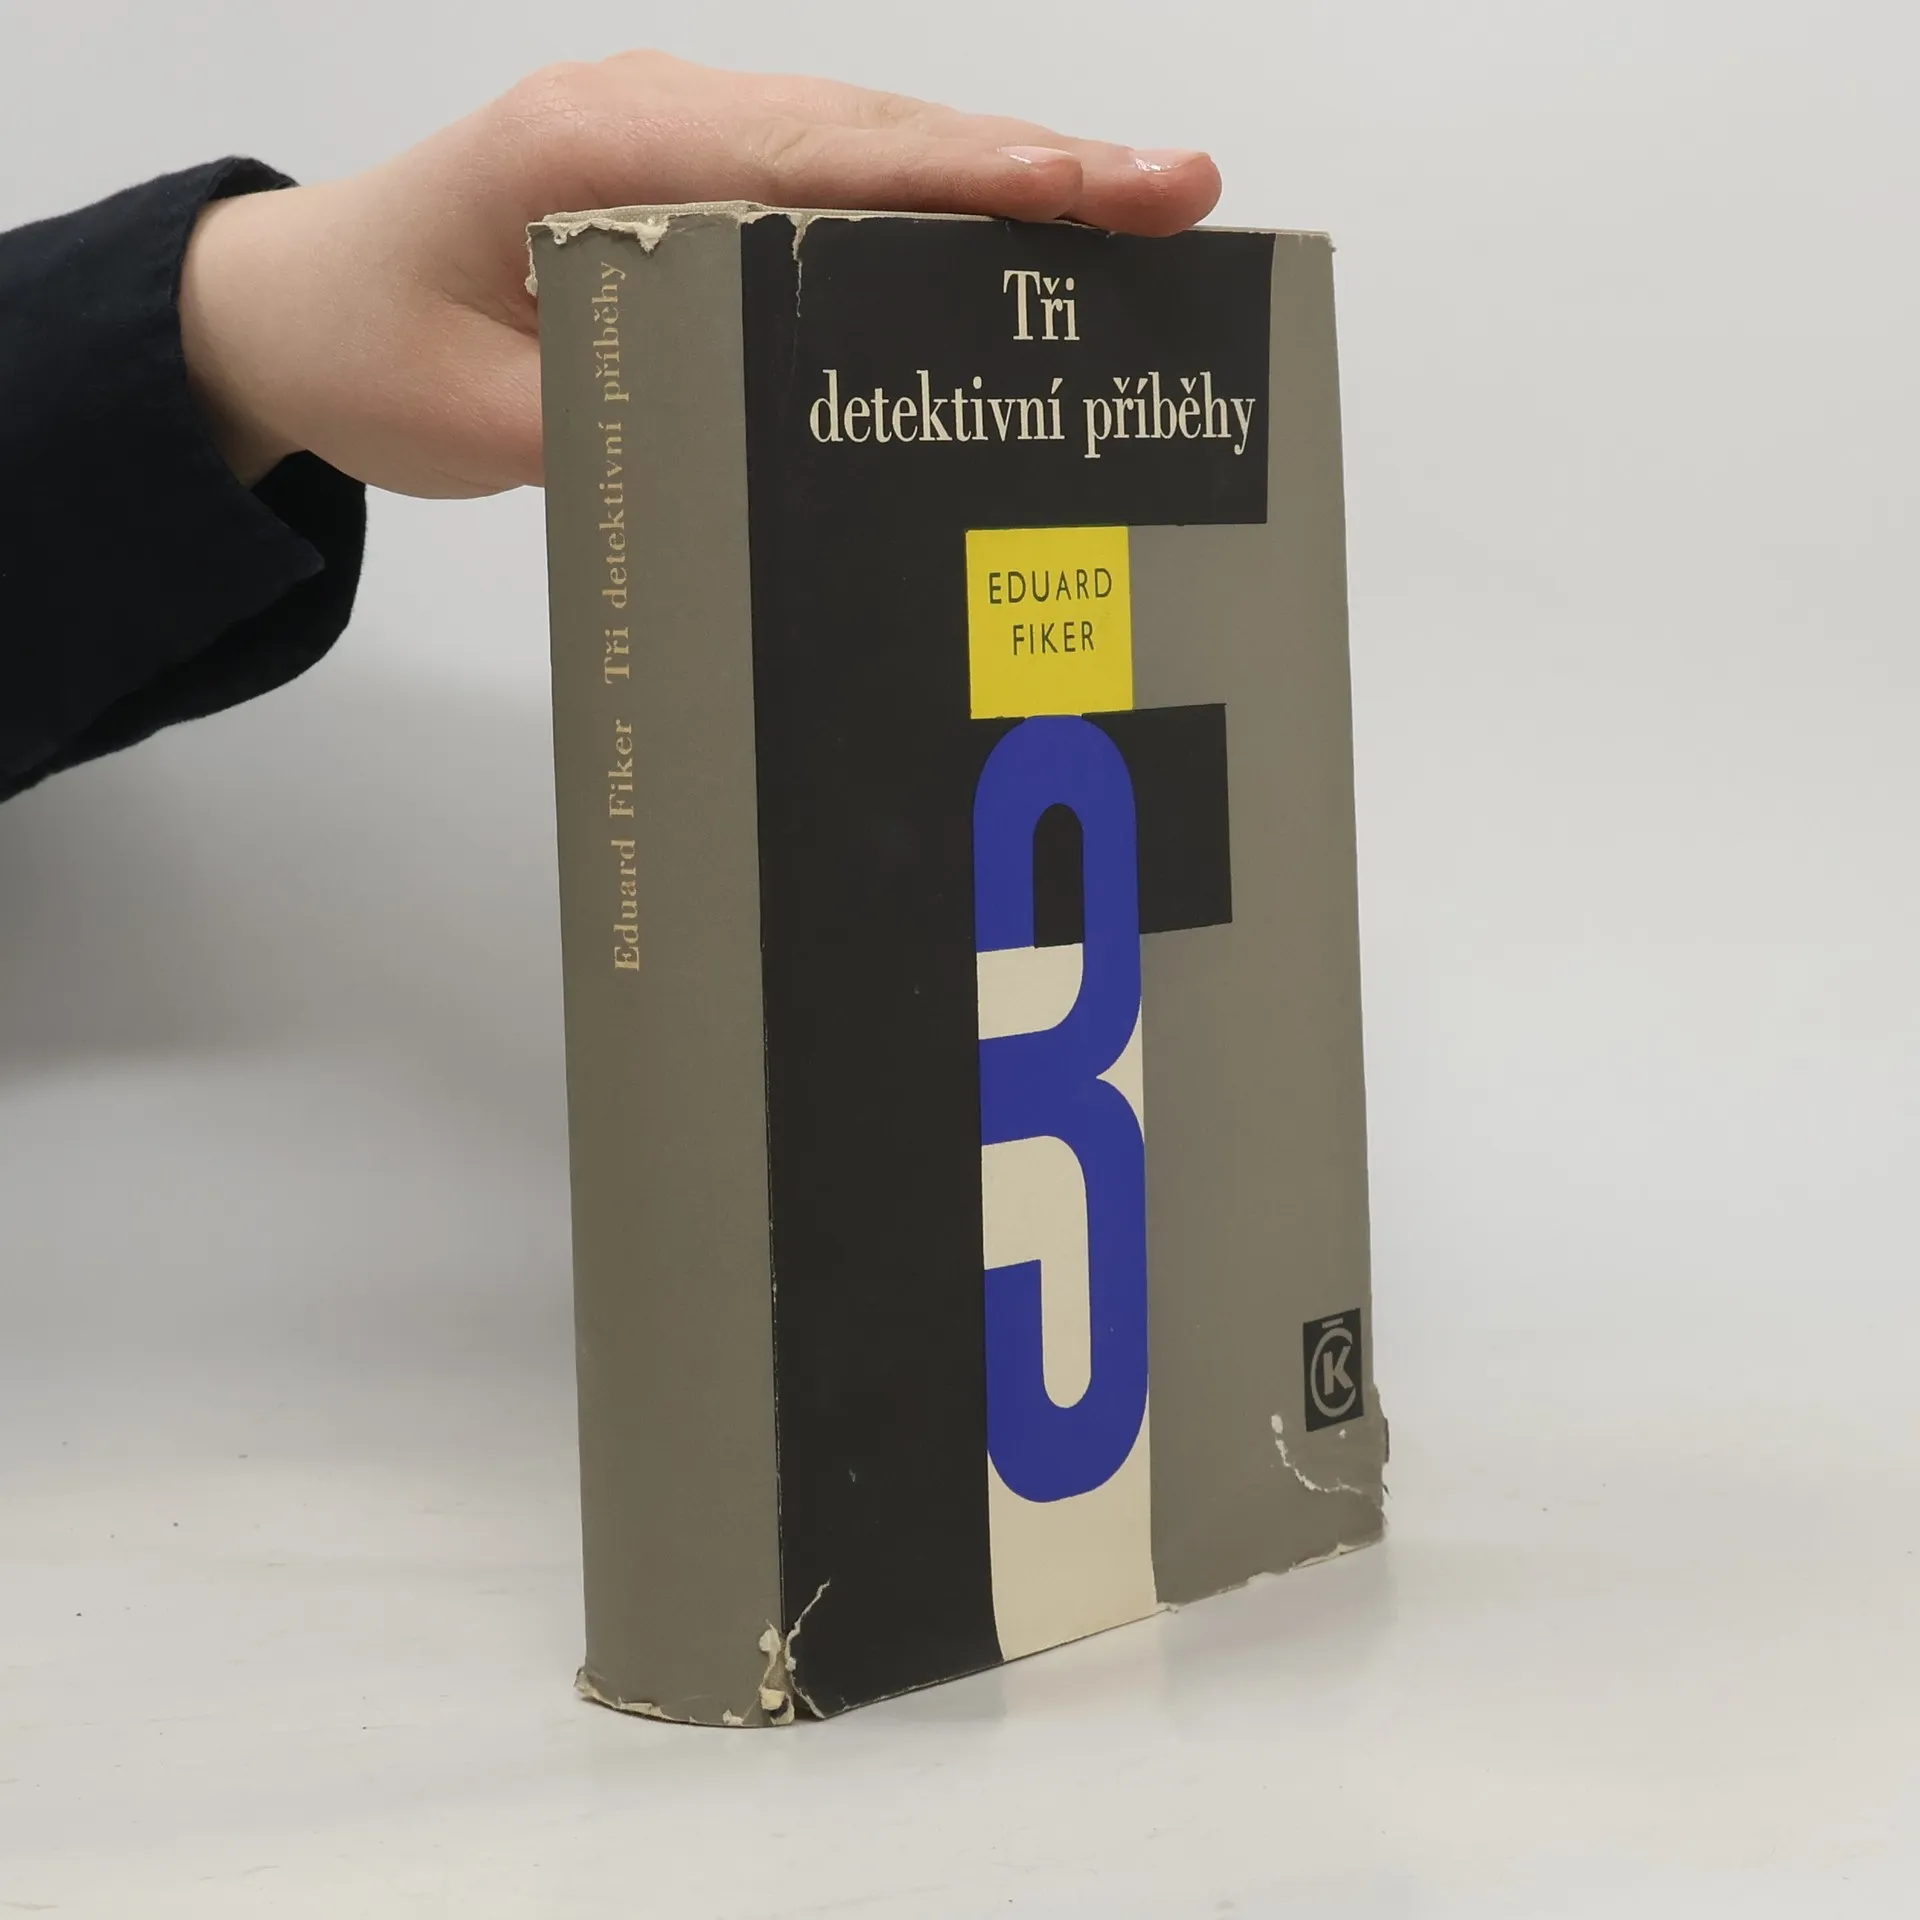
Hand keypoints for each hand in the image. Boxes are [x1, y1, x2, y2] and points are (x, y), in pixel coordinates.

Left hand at [177, 52, 1222, 496]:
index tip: (1085, 194)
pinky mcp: (692, 175)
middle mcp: (652, 115)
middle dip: (1033, 167)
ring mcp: (677, 134)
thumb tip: (778, 442)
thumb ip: (627, 424)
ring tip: (1138, 218)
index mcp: (593, 151)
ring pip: (866, 146)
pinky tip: (1017, 241)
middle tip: (1180, 196)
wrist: (292, 303)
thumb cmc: (371, 351)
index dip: (958, 180)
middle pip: (872, 133)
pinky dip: (932, 207)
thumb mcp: (484, 421)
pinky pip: (831, 180)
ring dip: (1001, 181)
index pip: (810, 161)